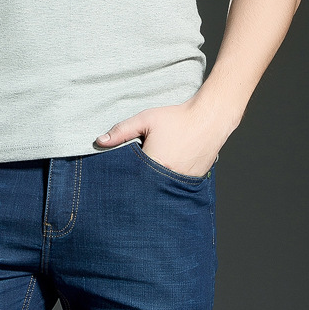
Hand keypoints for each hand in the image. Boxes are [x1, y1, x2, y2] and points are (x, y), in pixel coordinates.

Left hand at [94, 95, 235, 177]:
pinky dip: (167, 185)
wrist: (209, 119)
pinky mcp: (192, 183)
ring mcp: (181, 183)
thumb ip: (121, 131)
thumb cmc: (176, 118)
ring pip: (160, 191)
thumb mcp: (146, 119)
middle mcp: (168, 178)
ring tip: (146, 180)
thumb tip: (99, 141)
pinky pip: (174, 189)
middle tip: (129, 183)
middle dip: (135, 187)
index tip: (114, 180)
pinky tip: (162, 177)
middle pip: (144, 189)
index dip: (122, 179)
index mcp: (154, 163)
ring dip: (152, 187)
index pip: (130, 179)